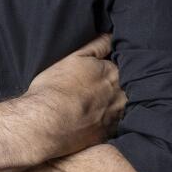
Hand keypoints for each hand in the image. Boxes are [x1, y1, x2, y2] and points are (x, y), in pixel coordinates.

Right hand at [18, 33, 125, 157]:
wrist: (46, 124)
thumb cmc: (54, 89)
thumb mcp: (73, 58)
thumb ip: (97, 46)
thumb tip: (111, 36)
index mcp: (113, 73)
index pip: (122, 66)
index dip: (112, 67)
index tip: (100, 72)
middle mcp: (120, 94)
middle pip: (126, 86)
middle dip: (117, 85)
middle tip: (95, 88)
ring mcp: (116, 116)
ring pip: (122, 105)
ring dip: (114, 103)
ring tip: (94, 104)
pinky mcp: (108, 134)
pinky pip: (115, 125)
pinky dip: (108, 121)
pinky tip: (93, 119)